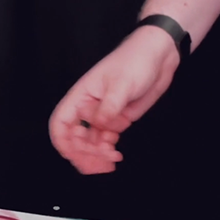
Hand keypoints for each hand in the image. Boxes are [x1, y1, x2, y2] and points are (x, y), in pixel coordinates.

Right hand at [49, 26, 180, 173]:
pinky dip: (107, 152)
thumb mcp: (122, 83)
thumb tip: (99, 126)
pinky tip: (116, 155)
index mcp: (81, 96)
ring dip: (96, 156)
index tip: (72, 155)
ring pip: (90, 143)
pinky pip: (106, 141)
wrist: (158, 55)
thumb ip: (109, 106)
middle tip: (98, 164)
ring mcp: (103, 116)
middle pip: (75, 138)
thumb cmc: (135, 60)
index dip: (62, 140)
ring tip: (109, 162)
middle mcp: (88, 108)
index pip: (61, 122)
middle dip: (83, 153)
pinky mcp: (117, 121)